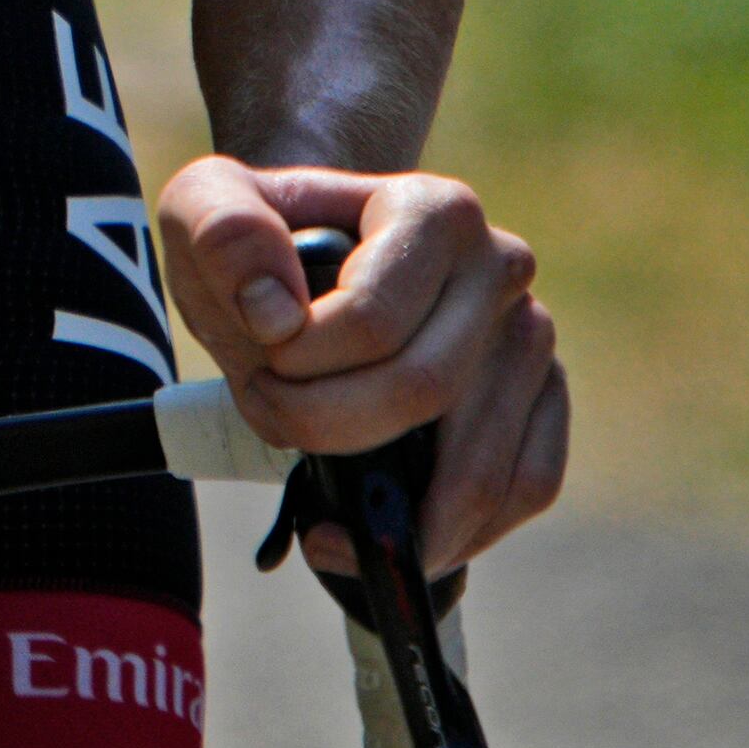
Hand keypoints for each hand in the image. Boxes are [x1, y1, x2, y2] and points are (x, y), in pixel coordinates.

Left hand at [157, 156, 567, 573]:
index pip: (372, 321)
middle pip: (423, 391)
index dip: (298, 366)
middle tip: (271, 416)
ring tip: (322, 514)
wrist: (303, 261)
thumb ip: (220, 231)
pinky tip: (386, 542)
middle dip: (327, 428)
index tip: (260, 362)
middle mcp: (500, 269)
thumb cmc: (259, 241)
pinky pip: (527, 488)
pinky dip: (458, 536)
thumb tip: (273, 310)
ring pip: (482, 461)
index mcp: (434, 212)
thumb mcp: (206, 205)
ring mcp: (530, 339)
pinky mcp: (542, 399)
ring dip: (390, 509)